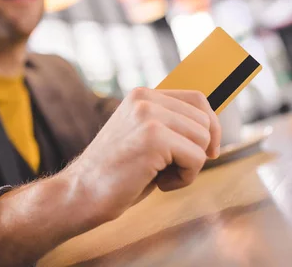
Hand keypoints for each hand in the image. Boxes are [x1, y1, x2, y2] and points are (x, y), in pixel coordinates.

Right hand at [61, 87, 221, 223]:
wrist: (79, 194)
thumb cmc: (115, 174)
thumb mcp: (144, 138)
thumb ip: (170, 125)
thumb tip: (212, 128)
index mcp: (142, 95)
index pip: (198, 99)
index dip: (211, 127)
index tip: (210, 151)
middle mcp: (145, 99)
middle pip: (204, 120)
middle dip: (198, 151)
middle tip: (169, 170)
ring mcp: (148, 115)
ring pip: (203, 139)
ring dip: (189, 166)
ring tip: (160, 176)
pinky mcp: (153, 137)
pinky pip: (196, 158)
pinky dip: (184, 178)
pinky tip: (157, 183)